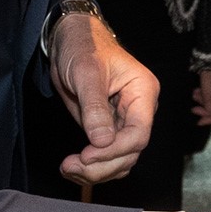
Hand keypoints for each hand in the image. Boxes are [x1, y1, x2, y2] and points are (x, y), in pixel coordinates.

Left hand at [52, 12, 156, 185]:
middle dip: (101, 165)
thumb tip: (102, 141)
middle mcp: (139, 111)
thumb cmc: (83, 46)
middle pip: (130, 153)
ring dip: (96, 171)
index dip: (113, 150)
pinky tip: (72, 166)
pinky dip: (92, 167)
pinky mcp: (109, 129)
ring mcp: (124, 122)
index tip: (86, 155)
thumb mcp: (86, 73)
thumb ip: (94, 107)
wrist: (71, 40)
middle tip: (71, 166)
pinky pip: (108, 156)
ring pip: (120, 160)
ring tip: (68, 168)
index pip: (138, 134)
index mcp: (143, 92)